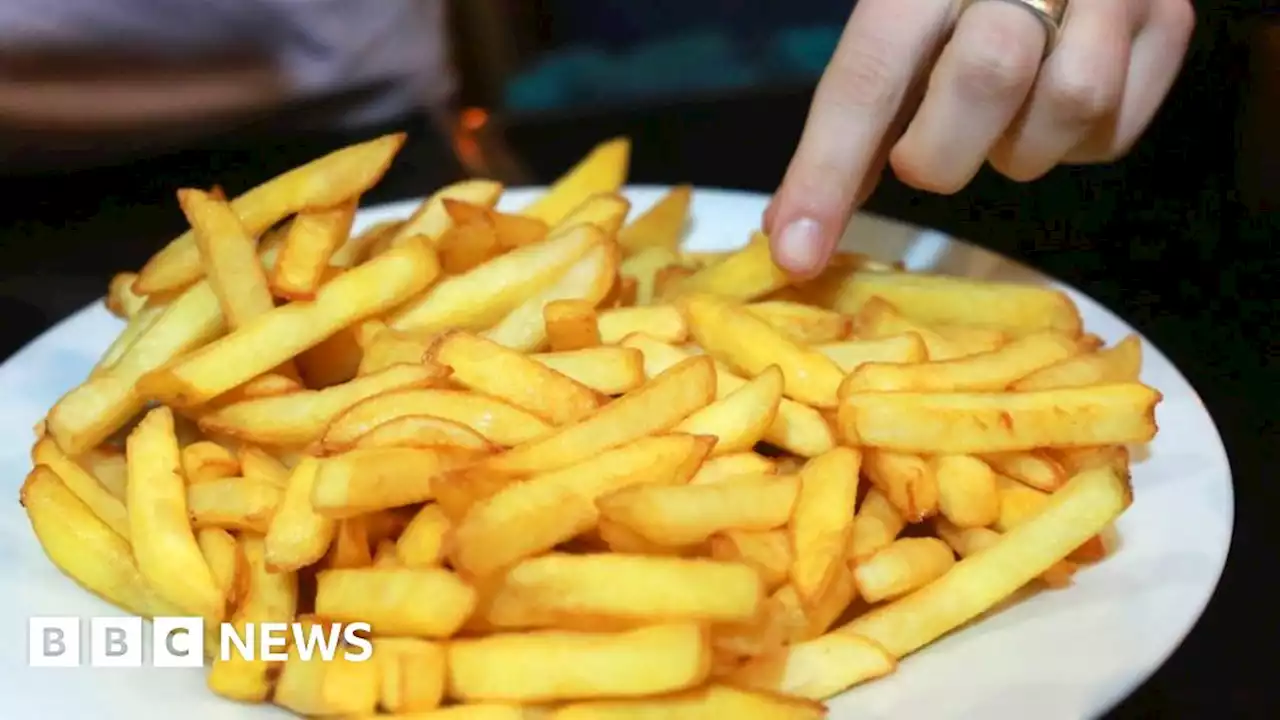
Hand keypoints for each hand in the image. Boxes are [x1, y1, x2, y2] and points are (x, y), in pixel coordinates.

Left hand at [764, 0, 1194, 276]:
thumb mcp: (900, 24)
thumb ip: (857, 115)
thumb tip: (796, 234)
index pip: (870, 68)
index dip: (828, 170)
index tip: (796, 253)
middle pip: (987, 75)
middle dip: (943, 146)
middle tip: (928, 149)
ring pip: (1070, 101)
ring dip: (1018, 145)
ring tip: (1002, 116)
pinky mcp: (1171, 17)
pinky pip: (1114, 130)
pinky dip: (1073, 144)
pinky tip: (1049, 107)